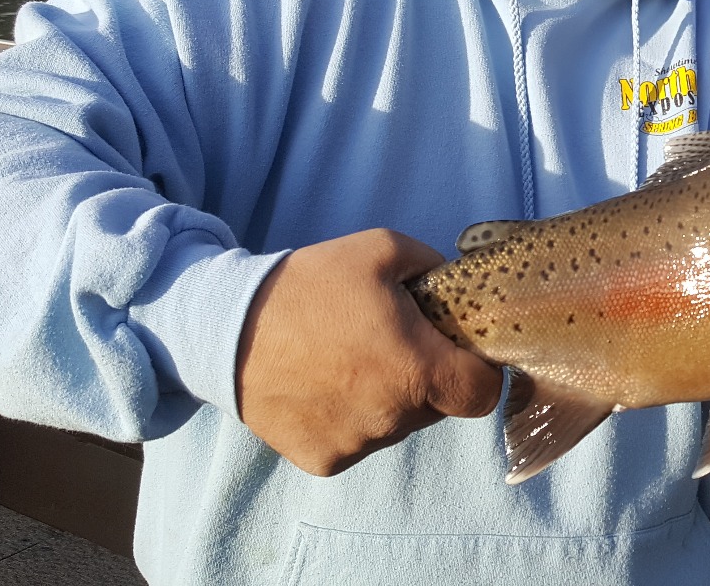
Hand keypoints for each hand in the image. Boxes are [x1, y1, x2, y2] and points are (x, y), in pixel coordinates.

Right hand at [235, 228, 501, 475]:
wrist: (226, 329)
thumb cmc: (309, 286)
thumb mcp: (380, 249)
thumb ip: (430, 265)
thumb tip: (454, 284)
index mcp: (417, 370)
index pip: (483, 395)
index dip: (479, 373)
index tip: (458, 354)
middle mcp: (392, 417)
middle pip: (438, 408)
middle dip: (427, 379)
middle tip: (391, 345)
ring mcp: (357, 445)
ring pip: (397, 426)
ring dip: (387, 400)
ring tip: (348, 361)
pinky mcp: (324, 460)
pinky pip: (357, 441)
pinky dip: (350, 419)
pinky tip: (324, 386)